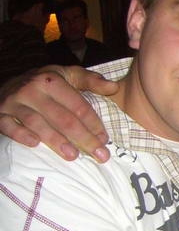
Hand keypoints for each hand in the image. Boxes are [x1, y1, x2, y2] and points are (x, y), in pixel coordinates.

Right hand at [0, 66, 116, 161]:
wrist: (9, 84)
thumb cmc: (45, 83)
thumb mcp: (67, 75)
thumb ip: (90, 80)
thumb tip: (114, 87)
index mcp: (52, 81)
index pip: (77, 106)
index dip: (93, 124)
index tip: (105, 140)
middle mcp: (32, 90)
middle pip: (62, 118)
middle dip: (84, 138)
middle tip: (99, 155)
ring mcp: (13, 102)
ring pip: (38, 124)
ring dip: (56, 141)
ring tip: (73, 156)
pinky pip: (9, 126)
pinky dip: (21, 135)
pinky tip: (35, 145)